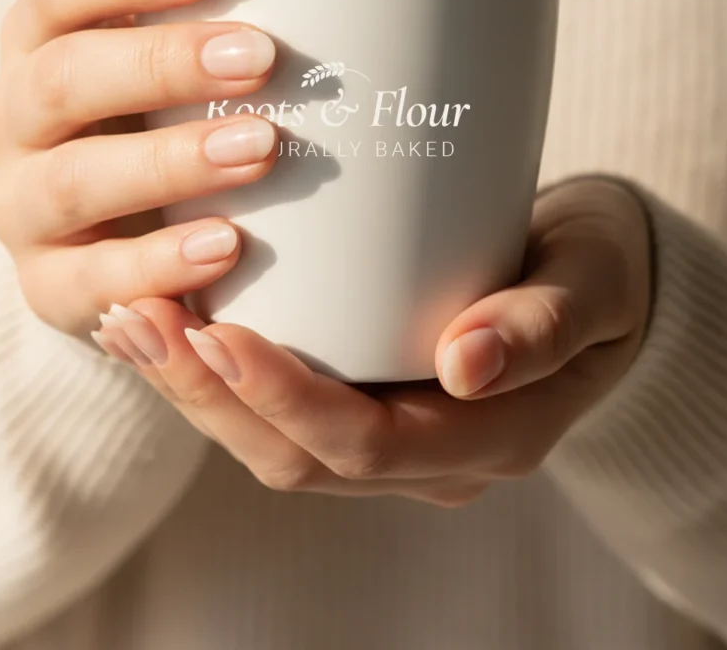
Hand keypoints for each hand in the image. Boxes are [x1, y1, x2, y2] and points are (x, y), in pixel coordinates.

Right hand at [0, 0, 277, 337]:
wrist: (130, 232)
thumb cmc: (153, 113)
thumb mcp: (151, 34)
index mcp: (39, 43)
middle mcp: (13, 120)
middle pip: (60, 80)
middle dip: (159, 64)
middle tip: (262, 59)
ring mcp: (23, 208)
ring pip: (71, 181)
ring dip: (166, 163)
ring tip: (262, 149)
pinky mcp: (50, 288)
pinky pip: (90, 282)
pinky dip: (155, 267)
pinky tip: (226, 249)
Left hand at [91, 177, 651, 504]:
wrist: (594, 277)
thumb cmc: (596, 273)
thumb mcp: (591, 286)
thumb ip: (543, 326)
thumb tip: (468, 365)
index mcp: (484, 440)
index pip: (362, 445)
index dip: (283, 397)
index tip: (216, 331)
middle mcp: (424, 454)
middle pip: (295, 454)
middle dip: (208, 393)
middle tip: (141, 317)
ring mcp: (389, 430)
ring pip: (270, 437)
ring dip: (194, 384)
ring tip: (130, 317)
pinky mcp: (363, 392)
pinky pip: (274, 402)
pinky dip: (213, 367)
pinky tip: (166, 315)